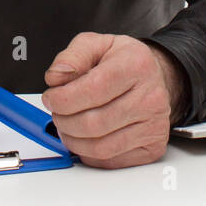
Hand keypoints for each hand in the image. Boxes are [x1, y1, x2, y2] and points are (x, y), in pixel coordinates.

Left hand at [41, 33, 187, 168]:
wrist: (153, 77)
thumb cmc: (124, 62)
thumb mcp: (96, 44)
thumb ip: (72, 56)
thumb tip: (56, 77)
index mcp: (136, 66)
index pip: (93, 90)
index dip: (63, 99)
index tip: (51, 98)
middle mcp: (150, 97)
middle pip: (93, 123)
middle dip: (63, 121)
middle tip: (57, 112)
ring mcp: (153, 126)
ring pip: (100, 147)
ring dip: (72, 140)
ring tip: (67, 125)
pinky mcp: (152, 148)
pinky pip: (109, 161)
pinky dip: (88, 153)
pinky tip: (85, 137)